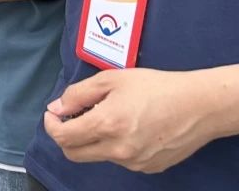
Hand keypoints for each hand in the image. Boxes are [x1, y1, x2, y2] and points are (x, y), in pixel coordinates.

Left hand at [43, 68, 224, 172]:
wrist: (197, 106)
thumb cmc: (156, 87)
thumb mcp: (111, 79)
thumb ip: (78, 94)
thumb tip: (57, 107)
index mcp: (107, 125)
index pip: (63, 137)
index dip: (51, 124)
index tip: (54, 113)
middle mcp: (119, 150)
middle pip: (74, 153)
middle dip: (65, 136)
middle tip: (72, 117)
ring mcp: (134, 162)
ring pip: (98, 155)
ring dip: (93, 139)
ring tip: (109, 116)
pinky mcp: (148, 168)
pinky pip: (119, 160)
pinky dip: (114, 145)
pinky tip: (128, 127)